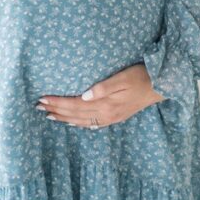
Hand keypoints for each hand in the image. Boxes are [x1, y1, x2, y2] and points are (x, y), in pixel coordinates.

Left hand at [34, 63, 165, 128]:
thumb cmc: (141, 76)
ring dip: (64, 118)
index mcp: (105, 103)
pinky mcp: (116, 116)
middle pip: (75, 113)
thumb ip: (103, 87)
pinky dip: (79, 124)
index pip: (75, 104)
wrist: (162, 86)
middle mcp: (106, 113)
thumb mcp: (123, 77)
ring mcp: (111, 117)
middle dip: (56, 110)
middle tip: (38, 106)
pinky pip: (93, 123)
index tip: (42, 98)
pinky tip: (73, 123)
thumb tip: (84, 96)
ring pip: (82, 120)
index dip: (57, 102)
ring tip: (49, 115)